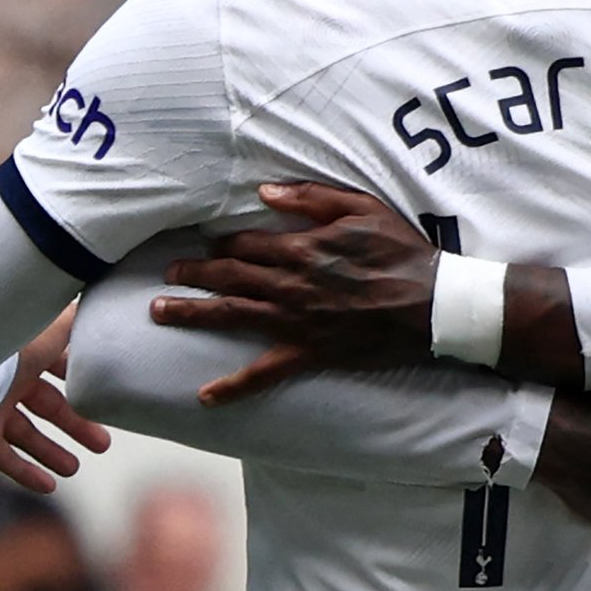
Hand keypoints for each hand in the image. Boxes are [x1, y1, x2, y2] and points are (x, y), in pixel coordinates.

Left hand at [0, 329, 111, 494]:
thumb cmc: (7, 338)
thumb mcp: (53, 326)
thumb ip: (78, 320)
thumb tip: (102, 300)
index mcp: (26, 351)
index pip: (56, 366)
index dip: (77, 380)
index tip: (99, 393)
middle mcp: (7, 378)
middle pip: (47, 405)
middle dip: (75, 425)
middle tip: (103, 444)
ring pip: (24, 434)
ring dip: (50, 452)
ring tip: (75, 469)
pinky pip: (1, 457)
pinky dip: (25, 473)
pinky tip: (48, 487)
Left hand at [149, 183, 439, 404]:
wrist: (432, 304)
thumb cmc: (401, 251)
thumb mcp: (361, 208)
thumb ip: (311, 199)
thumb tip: (264, 193)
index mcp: (301, 248)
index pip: (245, 243)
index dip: (219, 244)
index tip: (201, 244)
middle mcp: (290, 284)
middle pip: (228, 277)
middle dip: (191, 275)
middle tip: (166, 275)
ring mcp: (296, 321)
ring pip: (232, 316)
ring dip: (192, 314)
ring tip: (159, 312)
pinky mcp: (309, 352)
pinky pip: (264, 372)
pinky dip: (234, 387)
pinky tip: (205, 396)